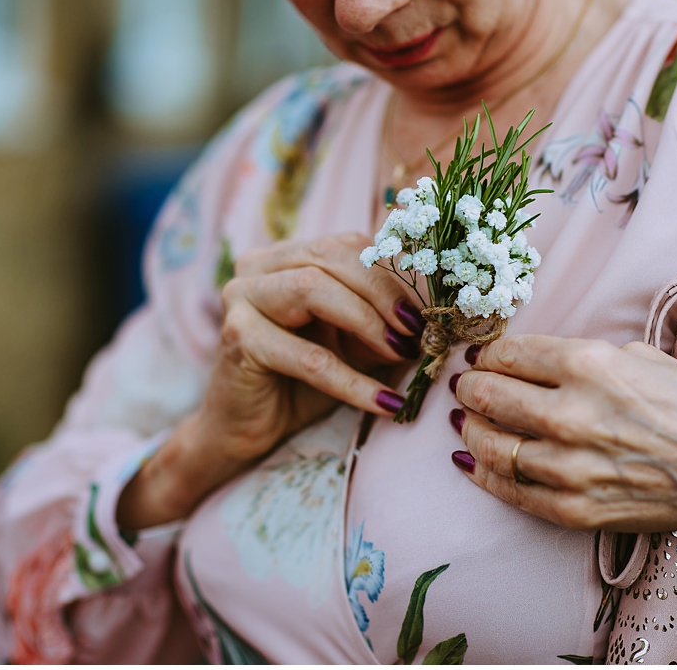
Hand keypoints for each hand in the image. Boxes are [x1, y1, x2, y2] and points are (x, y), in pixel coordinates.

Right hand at [118, 233, 422, 529]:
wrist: (246, 431)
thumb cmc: (301, 382)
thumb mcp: (352, 342)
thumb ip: (383, 319)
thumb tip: (439, 310)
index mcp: (285, 256)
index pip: (347, 244)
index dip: (392, 274)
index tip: (428, 310)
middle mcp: (257, 265)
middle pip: (331, 257)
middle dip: (383, 294)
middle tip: (420, 332)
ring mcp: (240, 297)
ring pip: (314, 290)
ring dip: (369, 324)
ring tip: (403, 355)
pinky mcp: (237, 339)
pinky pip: (308, 357)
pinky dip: (353, 381)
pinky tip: (384, 402)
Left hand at [450, 334, 676, 588]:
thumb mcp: (644, 358)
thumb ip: (584, 357)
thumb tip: (536, 361)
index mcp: (590, 366)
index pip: (509, 354)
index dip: (488, 355)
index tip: (483, 357)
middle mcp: (572, 415)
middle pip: (489, 396)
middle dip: (471, 388)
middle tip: (467, 385)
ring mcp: (570, 468)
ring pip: (490, 445)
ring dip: (472, 428)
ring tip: (470, 419)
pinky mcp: (574, 510)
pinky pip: (509, 489)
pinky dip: (483, 473)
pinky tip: (473, 460)